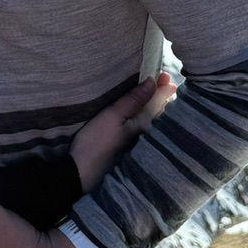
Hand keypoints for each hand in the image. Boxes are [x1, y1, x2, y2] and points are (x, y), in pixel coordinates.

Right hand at [69, 72, 177, 190]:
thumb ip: (133, 99)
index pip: (161, 101)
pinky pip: (147, 128)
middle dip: (164, 96)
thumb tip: (153, 81)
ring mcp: (141, 143)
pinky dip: (150, 117)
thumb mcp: (112, 116)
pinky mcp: (132, 148)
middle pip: (161, 112)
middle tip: (164, 80)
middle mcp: (148, 134)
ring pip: (155, 121)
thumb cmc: (96, 142)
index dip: (164, 87)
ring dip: (158, 106)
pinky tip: (145, 114)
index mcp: (146, 124)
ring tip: (158, 94)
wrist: (81, 173)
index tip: (165, 74)